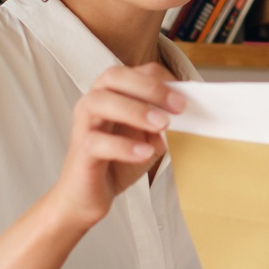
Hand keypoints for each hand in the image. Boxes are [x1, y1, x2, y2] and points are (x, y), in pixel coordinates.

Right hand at [47, 63, 183, 229]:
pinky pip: (97, 142)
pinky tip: (145, 152)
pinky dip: (124, 145)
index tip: (186, 96)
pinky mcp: (80, 150)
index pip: (135, 71)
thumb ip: (163, 123)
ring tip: (162, 125)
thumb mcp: (149, 139)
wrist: (87, 197)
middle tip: (178, 106)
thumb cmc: (117, 163)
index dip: (162, 80)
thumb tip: (187, 113)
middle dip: (149, 87)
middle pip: (114, 76)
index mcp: (111, 93)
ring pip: (100, 102)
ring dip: (135, 110)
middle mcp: (93, 102)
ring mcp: (84, 124)